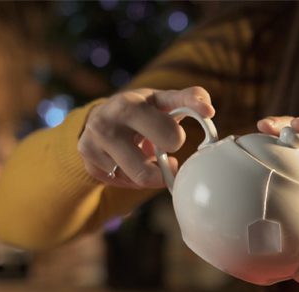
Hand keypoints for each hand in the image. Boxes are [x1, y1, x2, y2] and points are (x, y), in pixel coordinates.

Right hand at [78, 87, 214, 187]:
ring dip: (151, 174)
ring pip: (137, 181)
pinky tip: (132, 163)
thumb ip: (190, 98)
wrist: (101, 116)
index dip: (176, 140)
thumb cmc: (142, 109)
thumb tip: (209, 110)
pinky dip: (134, 179)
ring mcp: (92, 147)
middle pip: (146, 173)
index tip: (175, 137)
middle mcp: (104, 126)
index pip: (166, 136)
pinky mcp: (89, 164)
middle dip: (163, 167)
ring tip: (150, 159)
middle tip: (165, 154)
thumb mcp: (164, 99)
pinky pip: (123, 185)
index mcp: (128, 106)